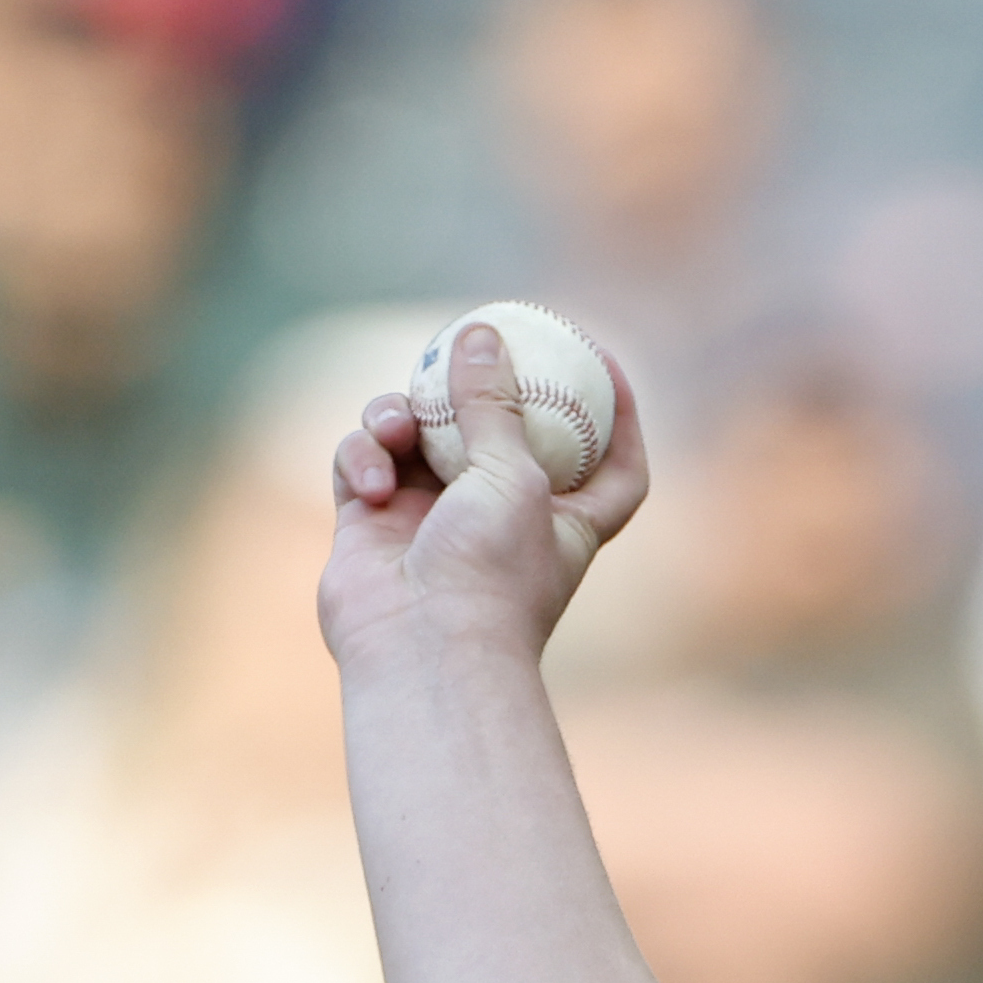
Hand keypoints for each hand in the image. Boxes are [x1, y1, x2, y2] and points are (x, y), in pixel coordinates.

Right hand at [319, 320, 649, 671]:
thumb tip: (483, 334)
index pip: (614, 465)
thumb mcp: (513, 477)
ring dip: (398, 415)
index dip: (620, 415)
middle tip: (459, 346)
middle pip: (496, 430)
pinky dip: (363, 459)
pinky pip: (363, 460)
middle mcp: (503, 515)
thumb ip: (496, 405)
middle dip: (474, 389)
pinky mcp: (371, 521)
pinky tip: (370, 488)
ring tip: (397, 430)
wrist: (421, 648)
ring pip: (414, 431)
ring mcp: (433, 516)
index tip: (603, 360)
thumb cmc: (490, 573)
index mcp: (566, 517)